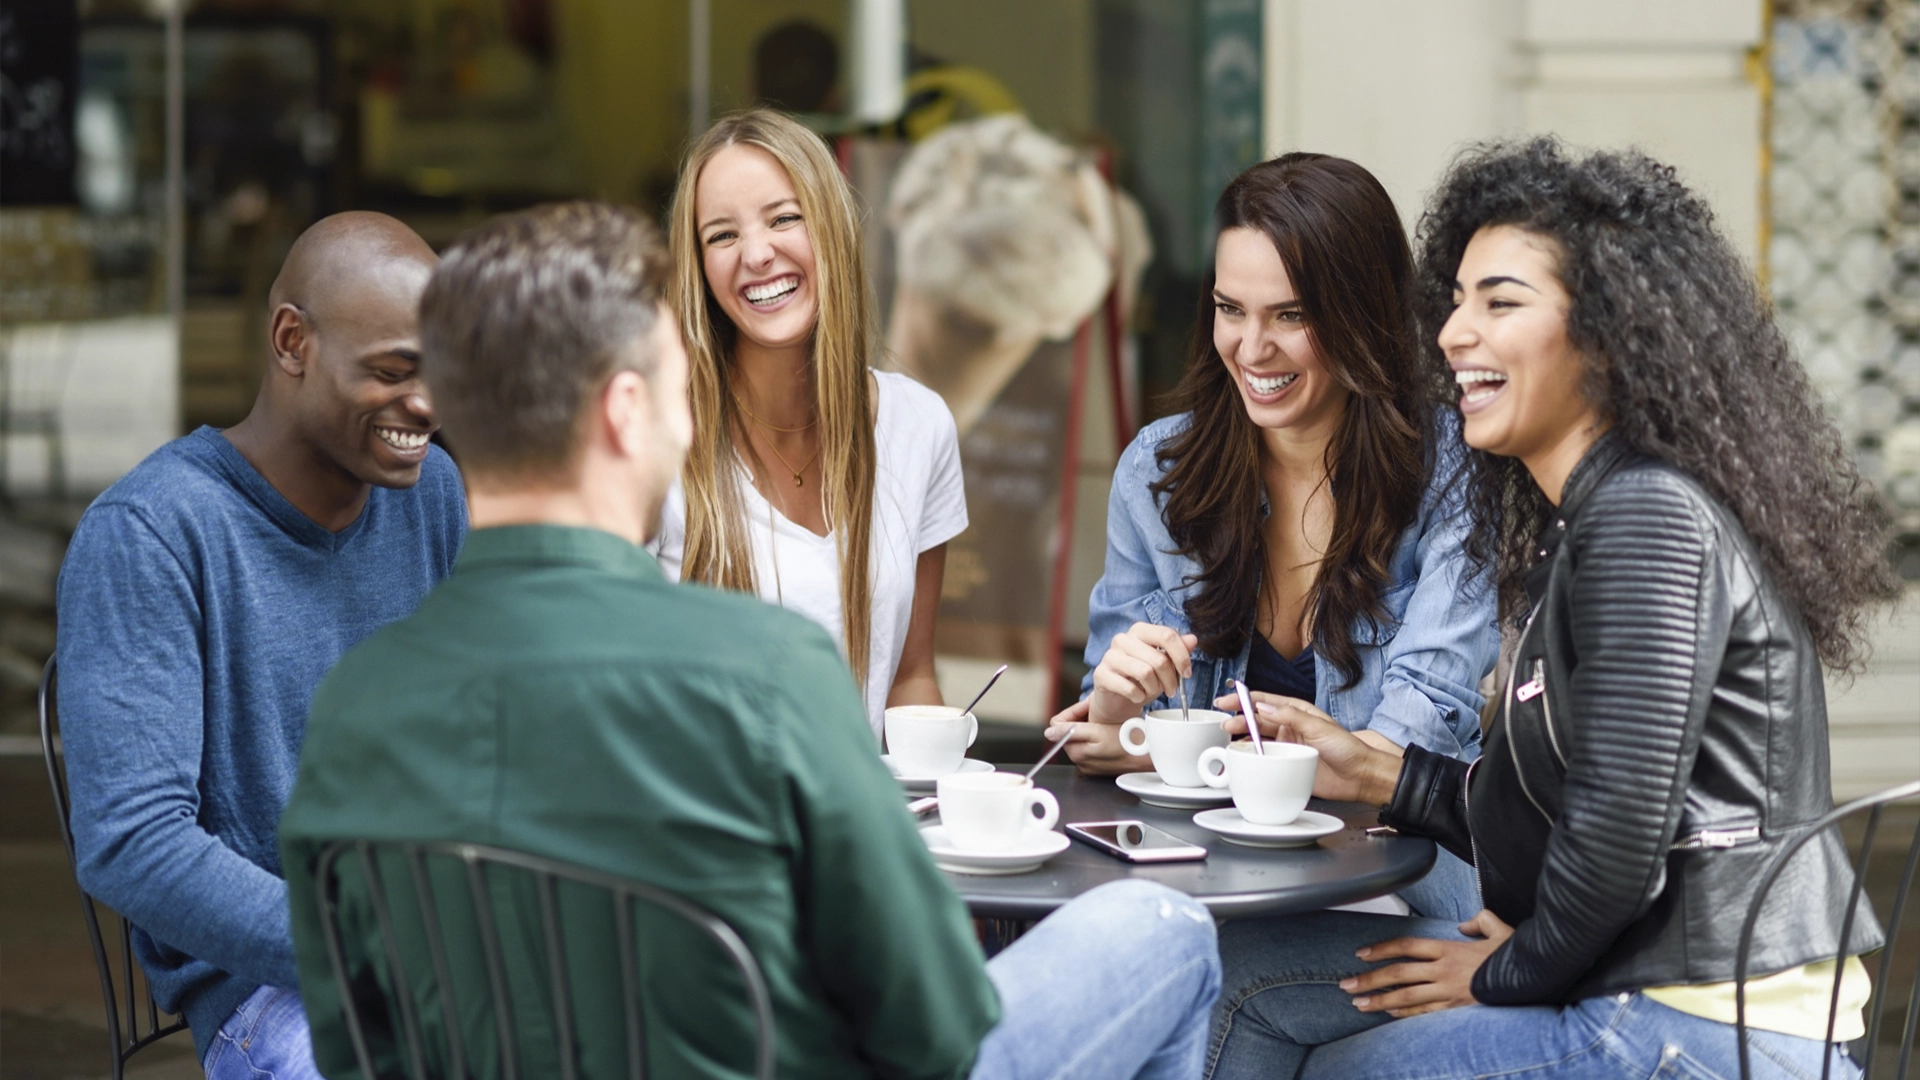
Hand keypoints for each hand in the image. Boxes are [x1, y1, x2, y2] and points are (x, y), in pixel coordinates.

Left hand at [1043, 699, 1151, 775]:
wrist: (1148, 757)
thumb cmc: (1126, 742)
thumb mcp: (1097, 731)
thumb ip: (1071, 731)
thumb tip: (1048, 732)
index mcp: (1075, 751)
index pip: (1058, 726)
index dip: (1072, 712)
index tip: (1088, 706)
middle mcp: (1079, 760)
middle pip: (1069, 732)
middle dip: (1080, 719)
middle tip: (1098, 710)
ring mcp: (1089, 764)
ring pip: (1081, 738)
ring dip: (1089, 727)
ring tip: (1105, 721)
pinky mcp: (1099, 766)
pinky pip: (1091, 747)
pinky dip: (1097, 738)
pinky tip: (1109, 733)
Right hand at [1086, 624, 1198, 726]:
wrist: (1116, 698)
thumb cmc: (1140, 678)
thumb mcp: (1163, 664)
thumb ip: (1177, 650)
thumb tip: (1192, 639)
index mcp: (1140, 631)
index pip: (1167, 635)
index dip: (1182, 656)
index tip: (1187, 673)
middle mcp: (1123, 639)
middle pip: (1159, 658)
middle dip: (1170, 679)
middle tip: (1171, 690)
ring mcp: (1110, 656)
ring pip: (1145, 672)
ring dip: (1154, 688)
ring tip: (1152, 692)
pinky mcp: (1101, 674)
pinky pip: (1129, 688)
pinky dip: (1139, 697)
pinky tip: (1138, 696)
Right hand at [1215, 691, 1401, 804]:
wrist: (1359, 777)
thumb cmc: (1347, 748)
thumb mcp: (1319, 727)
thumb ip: (1291, 717)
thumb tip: (1264, 708)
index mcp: (1297, 712)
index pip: (1265, 702)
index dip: (1244, 699)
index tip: (1227, 699)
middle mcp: (1289, 727)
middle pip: (1257, 721)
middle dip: (1238, 719)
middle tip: (1224, 723)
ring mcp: (1286, 746)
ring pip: (1257, 739)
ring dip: (1242, 738)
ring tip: (1228, 739)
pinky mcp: (1286, 765)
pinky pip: (1263, 759)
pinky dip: (1250, 757)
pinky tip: (1241, 757)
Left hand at [1340, 910, 1514, 1017]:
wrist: (1534, 981)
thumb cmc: (1515, 955)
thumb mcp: (1497, 928)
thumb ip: (1478, 921)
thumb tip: (1465, 924)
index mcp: (1449, 948)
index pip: (1406, 947)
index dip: (1381, 949)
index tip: (1361, 954)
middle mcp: (1444, 970)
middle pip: (1398, 974)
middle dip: (1369, 979)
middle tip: (1346, 985)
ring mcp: (1449, 992)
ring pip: (1406, 997)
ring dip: (1379, 1000)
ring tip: (1358, 1003)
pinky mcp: (1456, 1009)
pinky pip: (1424, 1012)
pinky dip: (1404, 1013)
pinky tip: (1388, 1013)